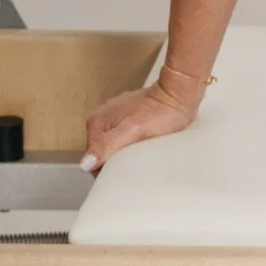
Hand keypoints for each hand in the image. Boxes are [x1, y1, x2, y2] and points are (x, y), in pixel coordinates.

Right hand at [80, 81, 198, 175]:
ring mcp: (115, 116)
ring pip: (113, 146)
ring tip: (140, 151)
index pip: (92, 159)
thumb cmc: (161, 112)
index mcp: (97, 122)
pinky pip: (123, 138)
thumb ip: (106, 146)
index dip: (107, 169)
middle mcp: (102, 117)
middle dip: (115, 161)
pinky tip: (142, 144)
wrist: (179, 95)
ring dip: (124, 153)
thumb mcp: (132, 132)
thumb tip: (85, 163)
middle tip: (134, 160)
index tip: (123, 170)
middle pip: (102, 153)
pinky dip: (131, 144)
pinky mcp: (128, 117)